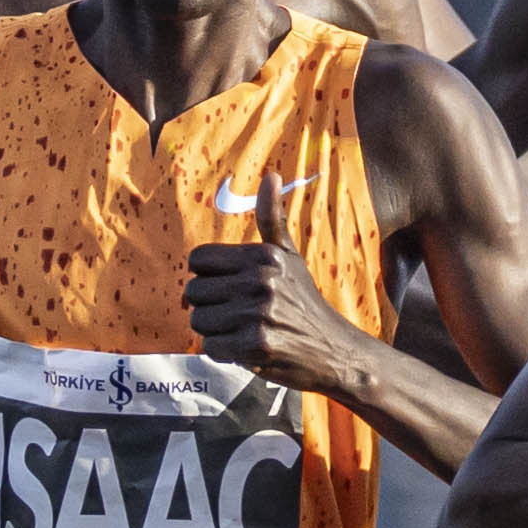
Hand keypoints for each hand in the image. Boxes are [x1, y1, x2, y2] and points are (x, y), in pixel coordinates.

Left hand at [184, 236, 377, 397]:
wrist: (334, 350)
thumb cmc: (303, 301)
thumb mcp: (289, 256)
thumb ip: (272, 218)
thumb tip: (270, 174)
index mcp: (263, 255)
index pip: (198, 259)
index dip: (208, 276)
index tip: (230, 288)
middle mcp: (261, 280)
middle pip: (193, 292)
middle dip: (210, 307)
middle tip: (237, 314)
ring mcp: (259, 313)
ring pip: (199, 321)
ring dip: (215, 332)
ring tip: (243, 331)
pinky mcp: (256, 345)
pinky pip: (210, 347)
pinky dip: (224, 353)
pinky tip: (247, 349)